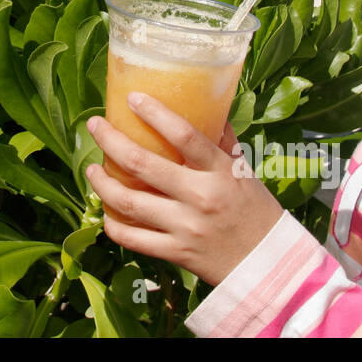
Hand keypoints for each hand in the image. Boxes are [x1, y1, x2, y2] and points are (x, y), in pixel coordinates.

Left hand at [84, 91, 284, 286]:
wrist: (270, 263)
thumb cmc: (256, 210)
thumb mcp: (243, 170)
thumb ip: (222, 141)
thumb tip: (206, 106)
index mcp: (220, 172)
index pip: (185, 135)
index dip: (155, 114)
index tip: (132, 98)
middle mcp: (200, 197)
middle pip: (142, 164)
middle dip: (110, 141)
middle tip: (95, 125)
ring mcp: (186, 227)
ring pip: (129, 202)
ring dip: (102, 183)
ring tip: (91, 169)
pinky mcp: (176, 253)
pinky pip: (133, 239)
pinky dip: (113, 225)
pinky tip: (105, 210)